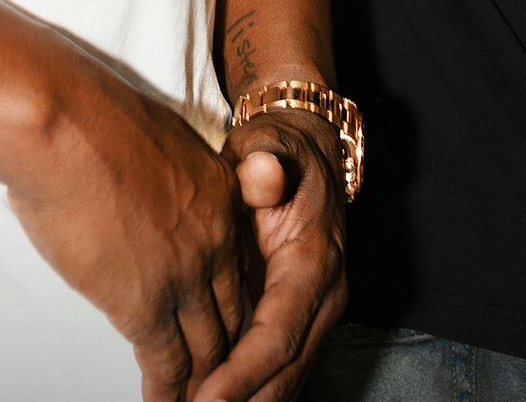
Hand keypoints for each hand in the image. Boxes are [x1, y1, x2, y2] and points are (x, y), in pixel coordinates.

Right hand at [5, 69, 248, 401]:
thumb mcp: (152, 136)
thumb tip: (133, 185)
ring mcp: (184, 275)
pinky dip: (168, 394)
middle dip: (233, 352)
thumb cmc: (93, 117)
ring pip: (209, 348)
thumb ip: (157, 174)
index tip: (231, 324)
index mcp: (217, 193)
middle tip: (228, 380)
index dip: (234, 299)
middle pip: (234, 311)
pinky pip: (166, 364)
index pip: (239, 262)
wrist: (68, 124)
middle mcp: (213, 239)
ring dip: (205, 382)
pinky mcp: (145, 303)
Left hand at [192, 109, 347, 401]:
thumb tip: (263, 176)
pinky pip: (274, 370)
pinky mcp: (296, 321)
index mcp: (314, 265)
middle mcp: (322, 300)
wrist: (304, 153)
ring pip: (281, 381)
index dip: (240, 374)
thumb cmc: (279, 153)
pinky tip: (207, 401)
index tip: (203, 399)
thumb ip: (263, 165)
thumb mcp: (269, 149)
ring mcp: (312, 316)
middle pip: (283, 375)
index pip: (277, 336)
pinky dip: (245, 391)